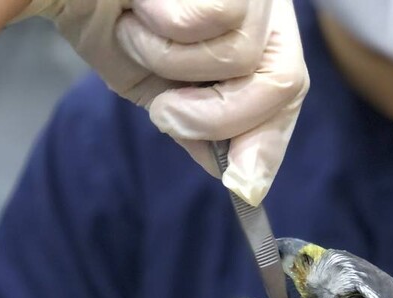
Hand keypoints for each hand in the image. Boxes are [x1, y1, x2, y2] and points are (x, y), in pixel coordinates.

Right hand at [19, 0, 308, 205]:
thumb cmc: (106, 19)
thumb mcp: (155, 89)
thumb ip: (201, 131)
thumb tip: (242, 182)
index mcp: (253, 33)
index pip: (286, 91)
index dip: (267, 143)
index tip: (241, 184)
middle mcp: (264, 3)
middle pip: (285, 83)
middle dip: (218, 117)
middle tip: (164, 112)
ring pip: (240, 58)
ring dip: (169, 61)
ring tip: (136, 28)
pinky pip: (212, 21)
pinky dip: (163, 27)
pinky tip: (140, 3)